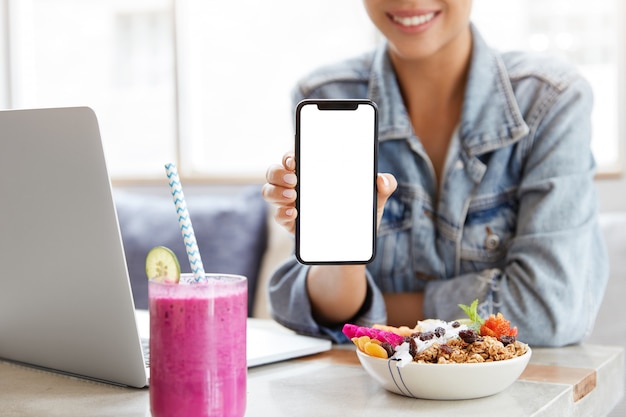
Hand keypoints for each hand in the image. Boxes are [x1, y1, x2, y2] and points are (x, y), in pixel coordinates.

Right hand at [261, 151, 397, 233]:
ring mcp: (291, 203)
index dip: (292, 151)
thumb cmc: (360, 214)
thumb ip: (384, 186)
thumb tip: (382, 179)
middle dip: (279, 171)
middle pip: (276, 170)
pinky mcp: (290, 223)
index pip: (297, 153)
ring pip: (270, 190)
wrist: (353, 245)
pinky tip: (294, 213)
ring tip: (293, 196)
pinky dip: (282, 213)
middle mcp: (298, 184)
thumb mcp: (375, 199)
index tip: (296, 157)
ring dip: (277, 191)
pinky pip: (277, 215)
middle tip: (294, 177)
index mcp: (316, 170)